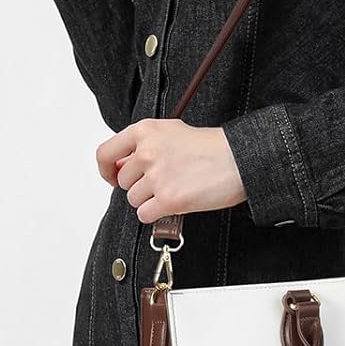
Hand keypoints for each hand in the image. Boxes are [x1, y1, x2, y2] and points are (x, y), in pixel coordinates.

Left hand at [97, 118, 246, 223]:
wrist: (239, 160)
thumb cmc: (211, 146)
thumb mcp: (172, 131)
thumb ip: (143, 144)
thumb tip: (120, 167)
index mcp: (145, 131)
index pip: (105, 154)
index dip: (106, 170)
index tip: (113, 177)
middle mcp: (147, 152)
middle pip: (123, 181)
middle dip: (139, 185)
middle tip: (163, 181)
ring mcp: (157, 176)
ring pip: (133, 199)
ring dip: (150, 200)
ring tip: (174, 188)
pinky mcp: (168, 199)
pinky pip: (144, 215)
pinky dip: (156, 214)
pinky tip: (174, 202)